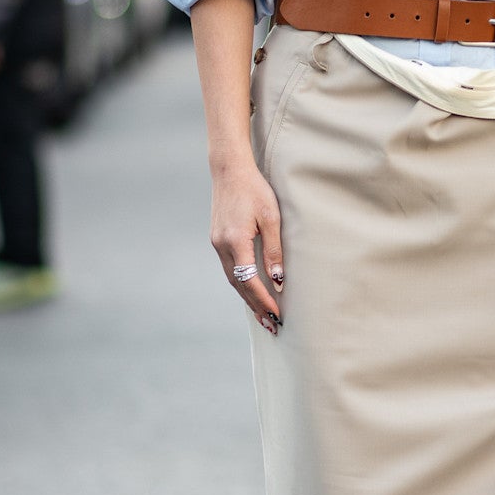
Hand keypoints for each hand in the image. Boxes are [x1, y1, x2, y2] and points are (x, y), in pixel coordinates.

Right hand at [210, 154, 283, 334]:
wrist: (229, 169)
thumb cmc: (255, 189)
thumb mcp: (271, 217)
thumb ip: (274, 250)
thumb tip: (278, 280)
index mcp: (235, 241)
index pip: (249, 280)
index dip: (263, 300)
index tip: (277, 314)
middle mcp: (221, 245)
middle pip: (239, 285)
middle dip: (255, 306)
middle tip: (271, 325)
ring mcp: (216, 243)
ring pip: (233, 278)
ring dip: (247, 297)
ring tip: (263, 314)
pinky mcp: (217, 239)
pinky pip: (230, 268)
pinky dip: (241, 283)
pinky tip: (251, 290)